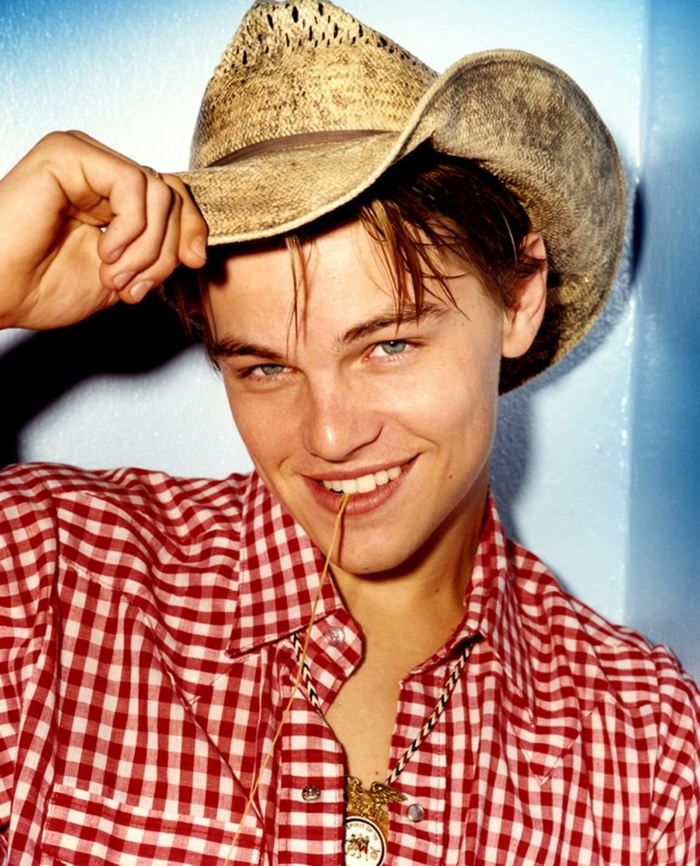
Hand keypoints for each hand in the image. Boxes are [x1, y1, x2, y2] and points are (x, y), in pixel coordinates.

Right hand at [0, 130, 207, 329]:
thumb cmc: (43, 287)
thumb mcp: (125, 276)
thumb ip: (160, 255)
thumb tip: (196, 248)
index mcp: (113, 196)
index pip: (175, 197)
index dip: (191, 229)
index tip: (193, 263)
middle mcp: (100, 171)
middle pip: (172, 194)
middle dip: (165, 250)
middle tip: (133, 286)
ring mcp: (84, 158)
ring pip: (158, 191)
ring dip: (146, 246)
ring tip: (114, 275)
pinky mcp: (67, 152)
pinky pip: (131, 181)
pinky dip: (130, 226)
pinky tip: (105, 251)